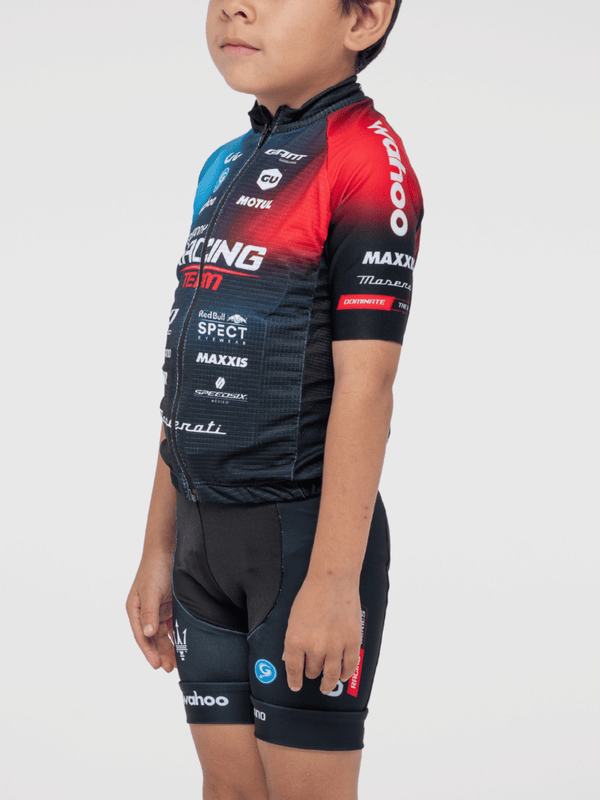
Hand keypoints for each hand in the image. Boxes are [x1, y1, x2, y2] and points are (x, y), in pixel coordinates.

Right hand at [126, 551, 175, 671]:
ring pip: (163, 635)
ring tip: (177, 663)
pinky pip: (173, 626)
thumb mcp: (151, 591)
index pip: (141, 636)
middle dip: (160, 654)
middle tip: (169, 668)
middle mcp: (145, 612)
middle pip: (152, 638)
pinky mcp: (169, 606)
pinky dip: (176, 636)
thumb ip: (149, 612)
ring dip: (169, 648)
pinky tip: (183, 646)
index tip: (156, 665)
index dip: (148, 652)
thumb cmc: (155, 567)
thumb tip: (147, 633)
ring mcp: (157, 610)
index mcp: (135, 609)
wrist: (168, 549)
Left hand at [282, 576, 361, 694]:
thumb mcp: (293, 618)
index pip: (294, 670)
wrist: (332, 581)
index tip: (295, 685)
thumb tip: (291, 657)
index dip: (294, 681)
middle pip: (313, 671)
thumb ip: (293, 640)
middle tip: (313, 673)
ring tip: (327, 685)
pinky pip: (350, 665)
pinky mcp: (352, 642)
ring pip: (331, 675)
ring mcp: (335, 646)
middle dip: (312, 673)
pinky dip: (346, 673)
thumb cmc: (312, 594)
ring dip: (328, 682)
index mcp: (296, 640)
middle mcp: (315, 647)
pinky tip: (343, 675)